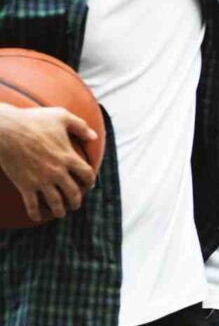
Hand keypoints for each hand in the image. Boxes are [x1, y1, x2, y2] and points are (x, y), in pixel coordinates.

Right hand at [0, 104, 97, 221]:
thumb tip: (94, 137)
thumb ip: (81, 126)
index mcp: (68, 156)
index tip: (89, 185)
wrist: (6, 130)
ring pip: (55, 202)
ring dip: (59, 210)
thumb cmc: (33, 120)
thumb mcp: (62, 117)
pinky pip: (32, 204)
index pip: (87, 174)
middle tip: (76, 204)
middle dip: (76, 201)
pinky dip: (36, 214)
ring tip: (60, 214)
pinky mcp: (25, 185)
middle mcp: (57, 172)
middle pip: (73, 192)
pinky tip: (37, 218)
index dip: (90, 181)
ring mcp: (41, 180)